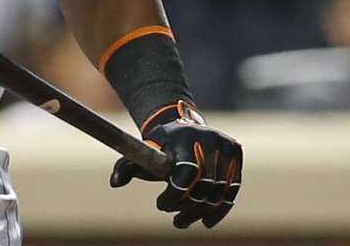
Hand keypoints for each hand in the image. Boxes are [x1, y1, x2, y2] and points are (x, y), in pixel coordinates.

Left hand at [110, 101, 241, 228]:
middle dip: (187, 207)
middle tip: (175, 221)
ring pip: (218, 191)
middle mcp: (208, 138)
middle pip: (203, 185)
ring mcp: (225, 144)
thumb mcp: (144, 152)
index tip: (160, 206)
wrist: (185, 127)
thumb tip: (113, 182)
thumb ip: (127, 166)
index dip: (174, 195)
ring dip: (201, 213)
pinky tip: (206, 221)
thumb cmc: (161, 146)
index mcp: (183, 137)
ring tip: (184, 222)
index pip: (186, 173)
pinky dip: (220, 209)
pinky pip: (232, 189)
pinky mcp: (236, 153)